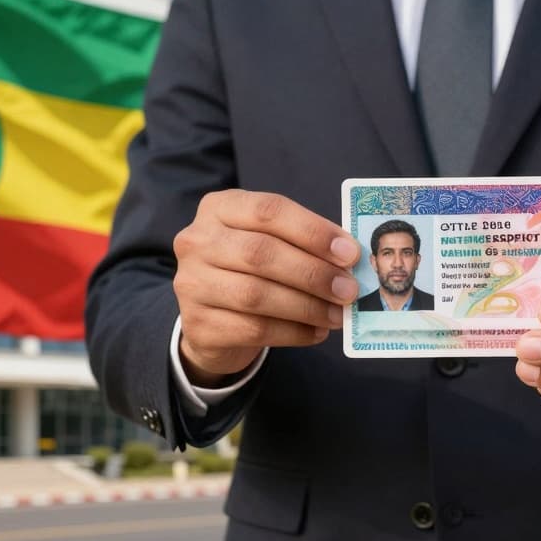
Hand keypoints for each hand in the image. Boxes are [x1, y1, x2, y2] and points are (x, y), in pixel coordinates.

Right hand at [173, 190, 359, 386]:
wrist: (211, 319)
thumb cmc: (250, 271)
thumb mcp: (269, 242)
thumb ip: (302, 243)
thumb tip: (349, 260)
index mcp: (218, 208)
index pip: (268, 211)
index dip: (313, 231)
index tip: (350, 253)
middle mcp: (196, 241)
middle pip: (260, 253)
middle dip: (313, 273)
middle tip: (348, 290)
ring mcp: (190, 284)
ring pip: (256, 294)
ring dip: (306, 306)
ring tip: (338, 315)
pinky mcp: (197, 325)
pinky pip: (253, 329)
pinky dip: (293, 333)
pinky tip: (316, 332)